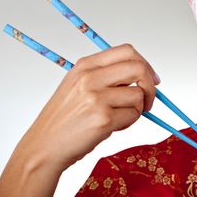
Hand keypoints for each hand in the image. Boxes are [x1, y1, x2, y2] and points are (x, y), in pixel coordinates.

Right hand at [0, 43, 159, 196]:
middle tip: (146, 101)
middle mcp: (90, 77)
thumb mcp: (77, 86)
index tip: (151, 78)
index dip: (145, 64)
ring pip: (138, 95)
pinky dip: (129, 122)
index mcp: (85, 65)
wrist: (44, 146)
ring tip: (119, 118)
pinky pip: (133, 115)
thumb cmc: (64, 119)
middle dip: (150, 86)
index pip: (126, 51)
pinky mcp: (103, 118)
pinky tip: (112, 127)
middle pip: (138, 68)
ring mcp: (96, 97)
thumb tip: (142, 76)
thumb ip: (105, 76)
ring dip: (137, 109)